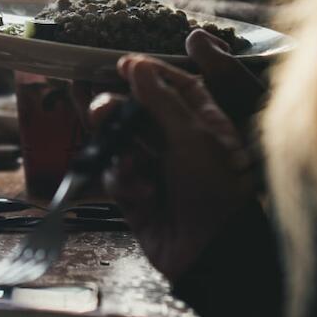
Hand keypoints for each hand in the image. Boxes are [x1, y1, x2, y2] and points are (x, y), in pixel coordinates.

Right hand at [93, 46, 259, 285]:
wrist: (210, 252)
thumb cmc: (215, 190)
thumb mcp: (193, 137)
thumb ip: (161, 100)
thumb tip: (136, 65)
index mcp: (203, 123)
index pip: (175, 86)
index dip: (149, 73)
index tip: (123, 64)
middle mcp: (178, 143)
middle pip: (138, 112)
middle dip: (117, 109)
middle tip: (101, 110)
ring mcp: (156, 169)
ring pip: (120, 142)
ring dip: (116, 146)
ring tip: (123, 156)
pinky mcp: (136, 196)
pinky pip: (116, 175)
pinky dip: (123, 180)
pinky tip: (140, 191)